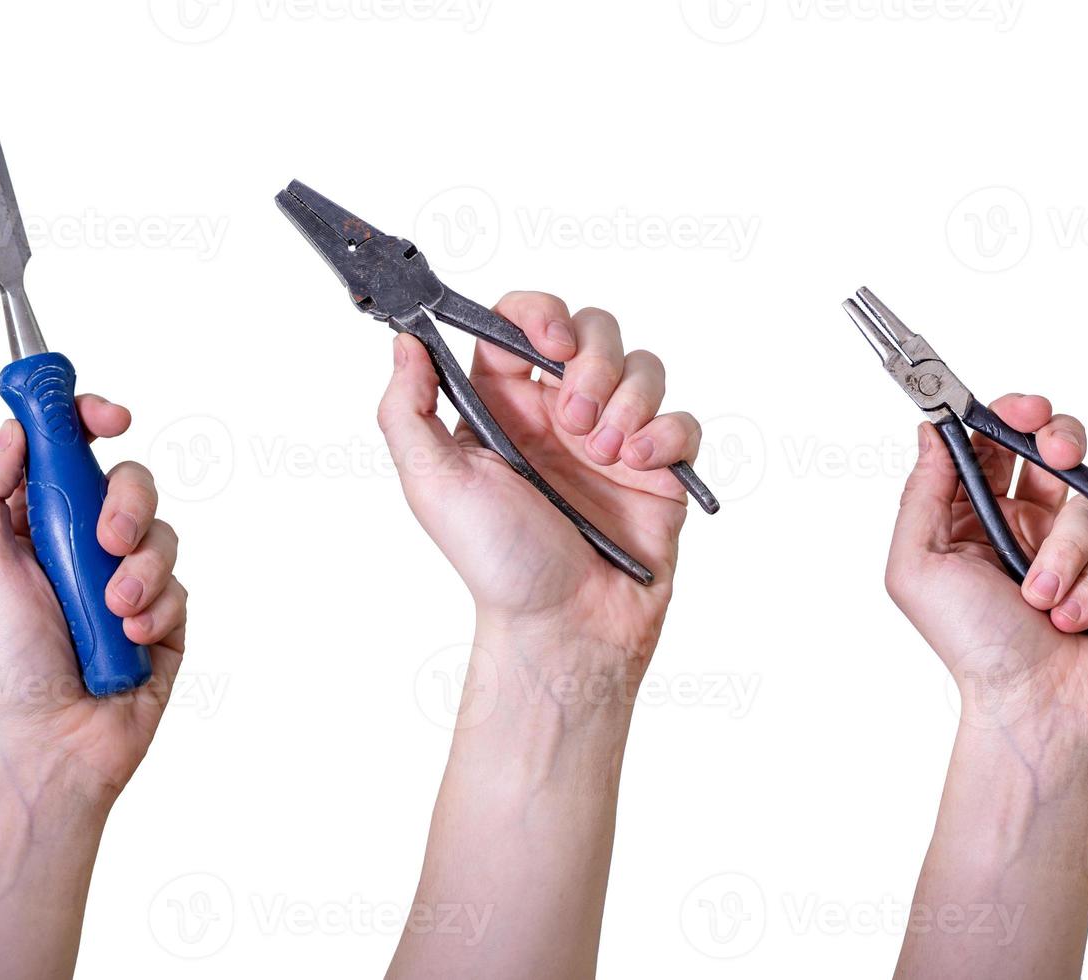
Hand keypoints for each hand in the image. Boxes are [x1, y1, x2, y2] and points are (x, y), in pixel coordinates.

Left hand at [0, 396, 186, 803]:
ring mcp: (128, 578)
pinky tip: (128, 639)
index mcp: (34, 522)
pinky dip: (155, 611)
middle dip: (127, 504)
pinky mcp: (165, 615)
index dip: (89, 419)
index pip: (69, 448)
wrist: (51, 739)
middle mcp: (84, 543)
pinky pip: (180, 586)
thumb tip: (16, 427)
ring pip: (163, 533)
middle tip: (107, 538)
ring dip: (139, 571)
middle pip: (131, 480)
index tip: (111, 417)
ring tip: (112, 611)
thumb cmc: (5, 661)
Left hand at [376, 292, 703, 659]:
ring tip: (607, 453)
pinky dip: (667, 435)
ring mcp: (615, 438)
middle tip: (577, 420)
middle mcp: (561, 413)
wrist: (563, 626)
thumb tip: (404, 343)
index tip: (548, 347)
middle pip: (594, 331)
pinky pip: (682, 421)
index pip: (523, 322)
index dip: (540, 316)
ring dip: (631, 399)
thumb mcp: (432, 485)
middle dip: (594, 362)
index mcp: (505, 404)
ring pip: (644, 368)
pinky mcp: (660, 470)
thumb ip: (406, 410)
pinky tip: (639, 468)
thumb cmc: (497, 564)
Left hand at [888, 395, 1087, 978]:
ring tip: (1040, 601)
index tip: (1019, 409)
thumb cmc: (974, 650)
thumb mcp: (916, 567)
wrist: (1036, 713)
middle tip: (1054, 452)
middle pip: (1057, 449)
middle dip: (1058, 439)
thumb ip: (922, 493)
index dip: (1008, 414)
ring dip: (1062, 554)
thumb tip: (931, 432)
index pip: (996, 443)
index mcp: (977, 519)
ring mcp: (1082, 550)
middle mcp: (1030, 527)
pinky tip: (1076, 621)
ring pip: (1087, 504)